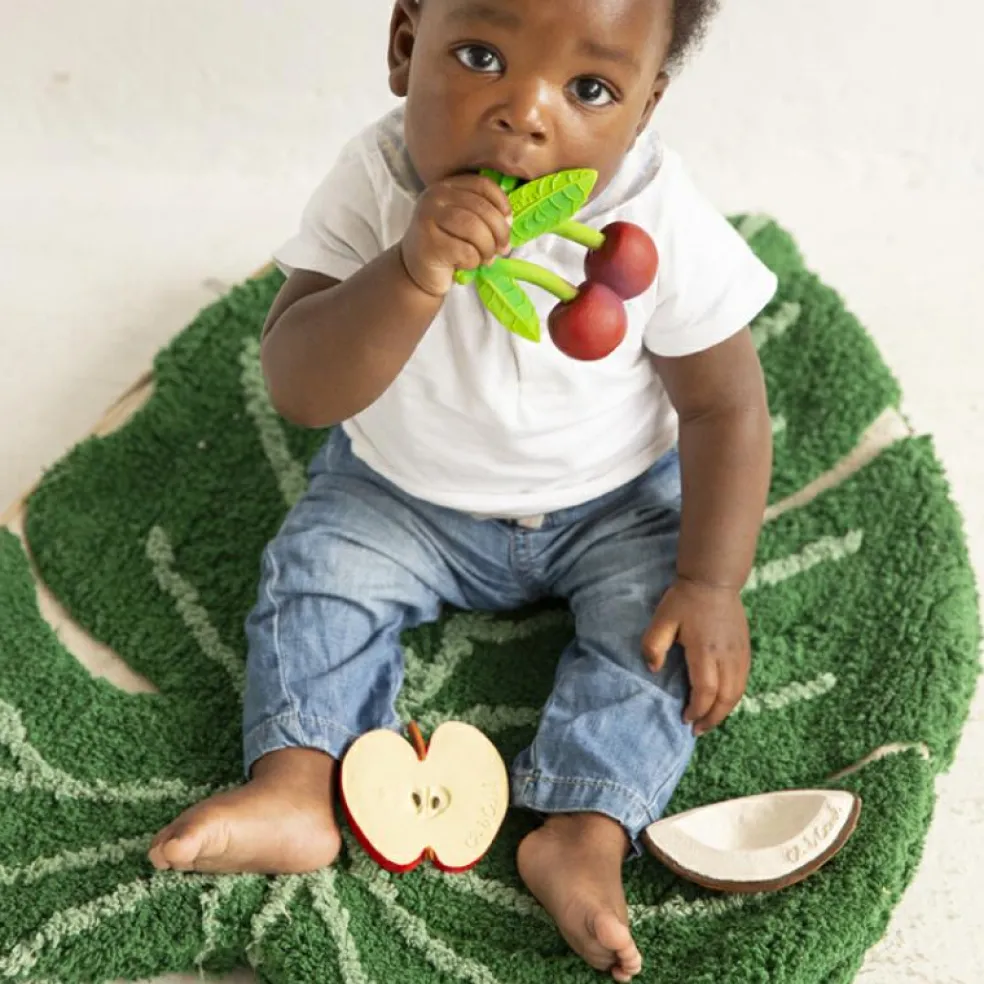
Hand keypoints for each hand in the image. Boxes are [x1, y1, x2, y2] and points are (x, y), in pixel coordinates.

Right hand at [400, 174, 512, 297]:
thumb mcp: (464, 222)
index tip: (508, 223)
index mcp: (447, 186)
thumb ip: (483, 214)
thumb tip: (508, 221)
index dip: (502, 204)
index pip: (483, 185)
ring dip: (488, 248)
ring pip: (475, 229)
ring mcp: (428, 218)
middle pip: (481, 208)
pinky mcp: (429, 244)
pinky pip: (465, 251)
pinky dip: (474, 261)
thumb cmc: (446, 245)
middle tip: (502, 249)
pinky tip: (467, 264)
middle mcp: (435, 197)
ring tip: (486, 258)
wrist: (416, 270)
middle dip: (499, 232)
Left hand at [642, 578, 750, 735]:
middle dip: (712, 719)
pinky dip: (733, 697)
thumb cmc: (684, 599)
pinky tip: (722, 701)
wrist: (713, 580)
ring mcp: (740, 653)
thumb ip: (653, 645)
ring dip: (725, 711)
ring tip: (709, 721)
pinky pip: (744, 681)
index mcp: (704, 650)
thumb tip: (653, 669)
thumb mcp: (662, 619)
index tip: (684, 718)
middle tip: (697, 730)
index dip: (696, 710)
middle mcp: (726, 656)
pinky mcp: (745, 650)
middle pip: (726, 698)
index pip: (705, 691)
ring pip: (738, 692)